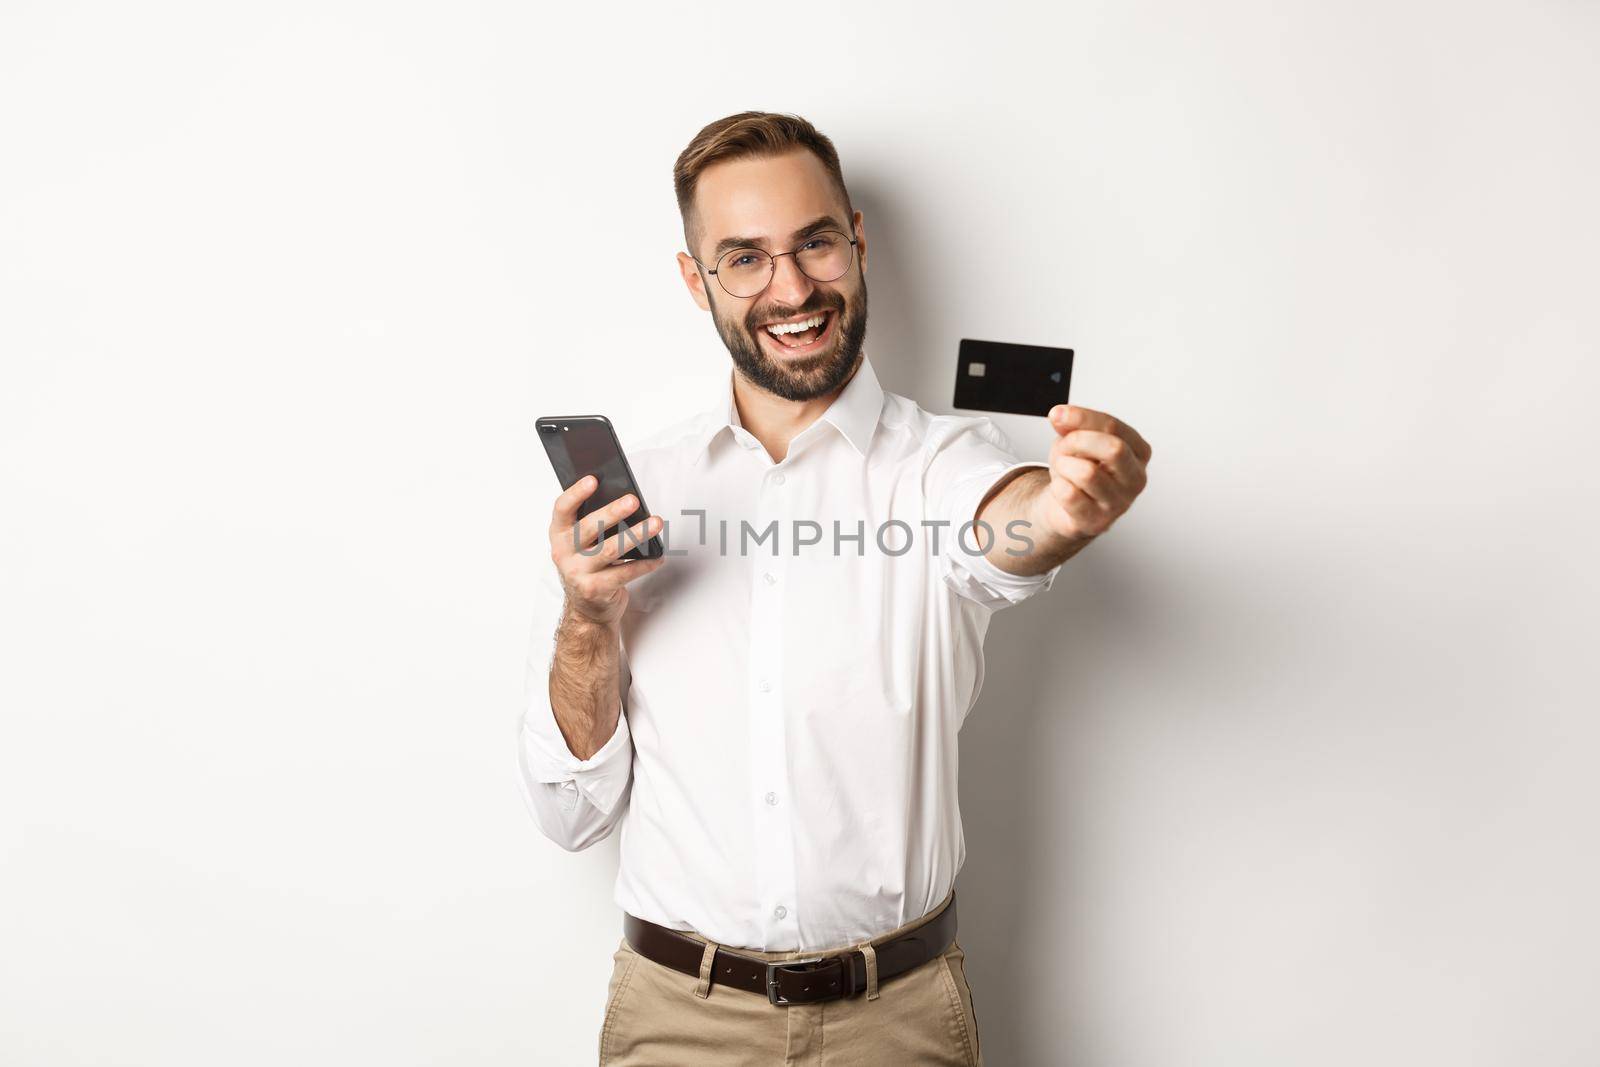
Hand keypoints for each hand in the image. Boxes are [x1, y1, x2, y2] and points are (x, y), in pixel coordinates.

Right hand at [549, 476, 665, 626]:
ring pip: (610, 550)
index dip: (576, 493)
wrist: (587, 608)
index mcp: (558, 534)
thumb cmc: (589, 565)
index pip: (562, 509)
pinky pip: (624, 573)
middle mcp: (564, 553)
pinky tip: (658, 556)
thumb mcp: (583, 543)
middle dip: (613, 512)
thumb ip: (594, 524)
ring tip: (656, 523)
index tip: (593, 479)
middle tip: (634, 500)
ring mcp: (578, 573)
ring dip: (636, 535)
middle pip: (589, 527)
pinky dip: (644, 564)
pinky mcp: (595, 590)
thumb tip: (626, 501)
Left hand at [1034, 405, 1152, 545]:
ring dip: (1064, 466)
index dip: (1081, 418)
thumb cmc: (1077, 469)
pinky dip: (1057, 486)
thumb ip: (1072, 425)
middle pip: (1114, 449)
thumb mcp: (1075, 439)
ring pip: (1087, 473)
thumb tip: (1061, 416)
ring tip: (1064, 470)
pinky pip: (1069, 495)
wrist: (1065, 506)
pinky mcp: (1098, 521)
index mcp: (1138, 451)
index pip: (1113, 426)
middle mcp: (1136, 478)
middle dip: (1077, 442)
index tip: (1057, 415)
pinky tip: (1063, 488)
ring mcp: (1120, 503)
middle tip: (1064, 447)